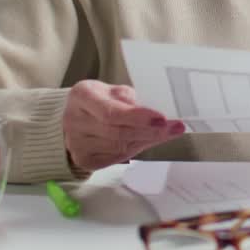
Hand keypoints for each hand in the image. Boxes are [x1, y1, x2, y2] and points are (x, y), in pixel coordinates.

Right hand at [63, 80, 184, 171]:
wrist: (75, 117)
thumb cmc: (100, 100)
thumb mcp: (114, 90)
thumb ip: (131, 100)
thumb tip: (158, 116)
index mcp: (81, 95)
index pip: (112, 112)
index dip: (139, 117)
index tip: (162, 118)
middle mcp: (73, 120)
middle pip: (117, 132)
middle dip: (150, 131)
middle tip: (175, 128)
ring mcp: (76, 143)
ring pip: (119, 147)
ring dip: (147, 140)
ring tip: (166, 133)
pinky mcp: (84, 159)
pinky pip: (116, 158)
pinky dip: (136, 149)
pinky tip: (147, 141)